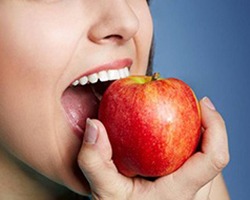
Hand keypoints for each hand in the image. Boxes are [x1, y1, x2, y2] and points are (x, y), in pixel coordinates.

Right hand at [77, 97, 229, 199]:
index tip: (202, 102)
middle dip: (205, 124)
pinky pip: (197, 160)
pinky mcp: (188, 189)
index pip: (214, 157)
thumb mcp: (104, 191)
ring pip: (205, 155)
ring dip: (198, 133)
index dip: (216, 125)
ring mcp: (193, 191)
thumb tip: (94, 124)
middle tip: (190, 105)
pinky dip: (189, 142)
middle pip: (214, 150)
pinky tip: (172, 136)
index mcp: (181, 191)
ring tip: (182, 118)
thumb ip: (94, 160)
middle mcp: (194, 192)